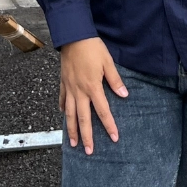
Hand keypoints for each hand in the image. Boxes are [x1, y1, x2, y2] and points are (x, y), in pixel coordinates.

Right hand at [60, 37, 128, 154]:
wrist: (73, 36)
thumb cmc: (92, 48)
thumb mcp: (108, 62)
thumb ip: (115, 80)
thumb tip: (124, 95)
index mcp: (93, 87)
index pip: (103, 111)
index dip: (109, 125)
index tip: (114, 137)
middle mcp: (79, 91)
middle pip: (83, 118)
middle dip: (86, 136)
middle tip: (88, 151)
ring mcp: (69, 88)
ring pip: (69, 113)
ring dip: (71, 129)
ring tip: (72, 143)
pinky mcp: (63, 82)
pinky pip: (62, 99)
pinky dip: (62, 109)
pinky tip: (63, 116)